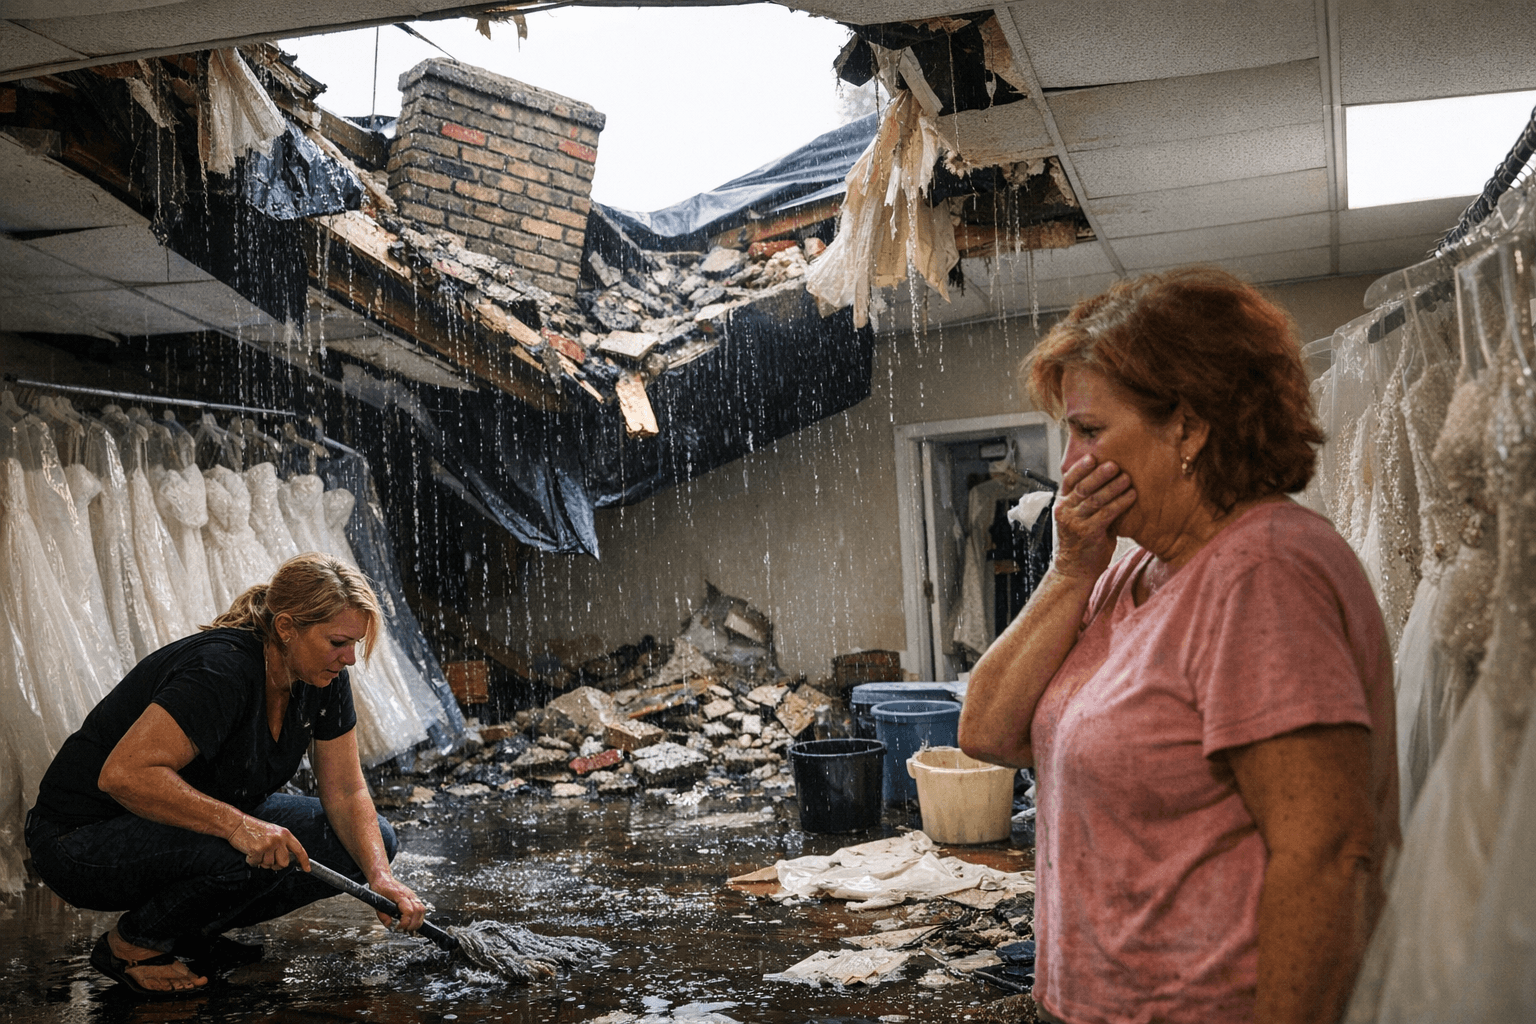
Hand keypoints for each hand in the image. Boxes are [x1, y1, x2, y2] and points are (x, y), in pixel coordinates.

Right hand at [227, 815, 310, 872]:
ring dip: (262, 862)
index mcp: (285, 834)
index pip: (299, 849)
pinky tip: (250, 853)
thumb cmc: (255, 829)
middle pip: (284, 863)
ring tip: (257, 852)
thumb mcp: (274, 832)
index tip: (306, 869)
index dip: (304, 861)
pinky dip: (252, 861)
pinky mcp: (257, 849)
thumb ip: (283, 844)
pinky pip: (257, 864)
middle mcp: (279, 839)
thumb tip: (289, 859)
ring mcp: (268, 844)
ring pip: (270, 865)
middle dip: (275, 865)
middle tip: (267, 858)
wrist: (238, 824)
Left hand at [371, 874, 427, 931]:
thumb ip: (382, 915)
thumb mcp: (376, 903)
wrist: (383, 879)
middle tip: (404, 931)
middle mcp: (409, 895)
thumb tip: (389, 925)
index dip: (405, 922)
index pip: (409, 911)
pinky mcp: (414, 898)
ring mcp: (413, 896)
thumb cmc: (380, 889)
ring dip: (417, 922)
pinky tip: (412, 924)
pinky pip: (421, 909)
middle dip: (413, 924)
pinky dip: (418, 918)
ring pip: (422, 910)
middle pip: (419, 911)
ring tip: (409, 929)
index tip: (398, 928)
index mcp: (400, 895)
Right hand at [1054, 454, 1135, 581]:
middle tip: (1115, 464)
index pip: (1068, 480)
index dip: (1080, 467)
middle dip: (1099, 474)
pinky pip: (1107, 514)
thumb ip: (1087, 501)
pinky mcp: (1088, 533)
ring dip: (1113, 487)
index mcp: (1062, 504)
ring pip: (1095, 499)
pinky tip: (1132, 496)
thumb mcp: (1078, 518)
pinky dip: (1120, 503)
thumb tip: (1109, 479)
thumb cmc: (1081, 541)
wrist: (1074, 570)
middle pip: (1083, 487)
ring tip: (1127, 478)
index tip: (1093, 456)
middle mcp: (1065, 511)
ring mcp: (1075, 522)